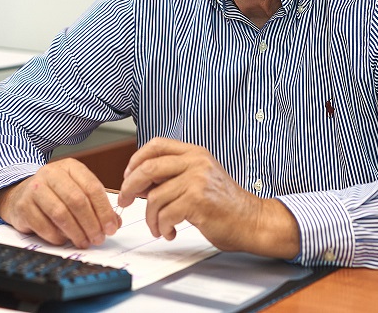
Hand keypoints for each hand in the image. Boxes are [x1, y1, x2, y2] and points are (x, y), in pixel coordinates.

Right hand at [0, 158, 120, 247]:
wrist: (19, 194)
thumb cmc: (54, 193)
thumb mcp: (77, 191)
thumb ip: (96, 205)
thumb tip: (114, 223)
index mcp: (70, 167)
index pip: (92, 187)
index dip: (104, 210)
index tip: (111, 228)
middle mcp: (51, 173)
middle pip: (77, 200)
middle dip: (91, 223)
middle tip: (98, 238)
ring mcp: (34, 189)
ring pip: (60, 214)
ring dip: (76, 232)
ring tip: (84, 242)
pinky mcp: (23, 206)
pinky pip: (44, 226)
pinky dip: (57, 237)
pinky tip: (64, 240)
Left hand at [117, 137, 299, 258]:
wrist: (252, 221)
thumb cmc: (226, 205)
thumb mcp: (200, 179)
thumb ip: (174, 175)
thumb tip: (138, 182)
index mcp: (196, 153)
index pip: (156, 145)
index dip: (136, 160)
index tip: (127, 176)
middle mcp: (196, 162)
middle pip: (148, 168)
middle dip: (129, 187)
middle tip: (124, 200)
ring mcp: (197, 180)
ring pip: (154, 197)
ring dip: (151, 218)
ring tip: (159, 227)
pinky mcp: (197, 201)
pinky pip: (165, 215)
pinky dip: (162, 227)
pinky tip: (170, 232)